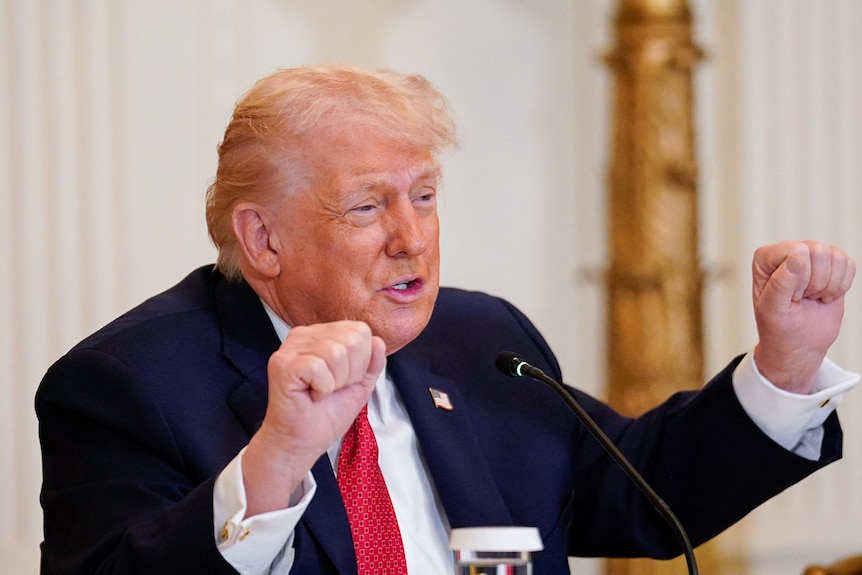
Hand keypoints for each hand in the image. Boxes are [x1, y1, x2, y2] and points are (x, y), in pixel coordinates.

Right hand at [242, 320, 385, 515]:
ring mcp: (290, 348)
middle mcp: (304, 335)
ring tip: (321, 392)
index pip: (360, 331)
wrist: (302, 442)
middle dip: (350, 373)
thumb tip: (379, 340)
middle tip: (331, 388)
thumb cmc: (325, 414)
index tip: (343, 381)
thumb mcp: (359, 385)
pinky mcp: (282, 364)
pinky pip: (319, 368)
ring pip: (337, 352)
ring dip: (335, 382)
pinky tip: (311, 395)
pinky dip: (322, 389)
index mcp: (322, 334)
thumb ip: (372, 362)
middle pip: (352, 340)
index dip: (361, 362)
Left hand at [752, 240, 854, 393]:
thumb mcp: (773, 309)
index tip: (790, 296)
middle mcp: (788, 252)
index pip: (796, 251)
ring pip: (836, 257)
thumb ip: (781, 282)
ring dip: (828, 285)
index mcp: (765, 258)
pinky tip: (824, 296)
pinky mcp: (831, 266)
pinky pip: (849, 265)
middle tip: (801, 298)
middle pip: (818, 251)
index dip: (799, 278)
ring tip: (811, 297)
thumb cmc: (779, 327)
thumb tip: (798, 257)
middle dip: (815, 282)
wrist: (799, 344)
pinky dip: (841, 286)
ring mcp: (811, 256)